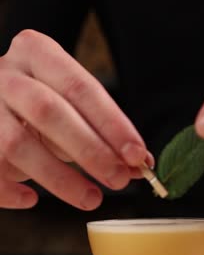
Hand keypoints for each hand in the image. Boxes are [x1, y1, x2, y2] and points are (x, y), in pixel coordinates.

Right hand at [0, 30, 153, 208]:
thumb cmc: (38, 106)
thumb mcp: (70, 108)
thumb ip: (102, 133)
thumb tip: (139, 165)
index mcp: (36, 53)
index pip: (80, 87)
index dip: (112, 124)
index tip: (137, 155)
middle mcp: (6, 76)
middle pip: (49, 112)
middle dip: (90, 150)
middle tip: (119, 179)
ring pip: (18, 145)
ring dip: (60, 178)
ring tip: (91, 198)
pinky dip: (11, 191)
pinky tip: (31, 201)